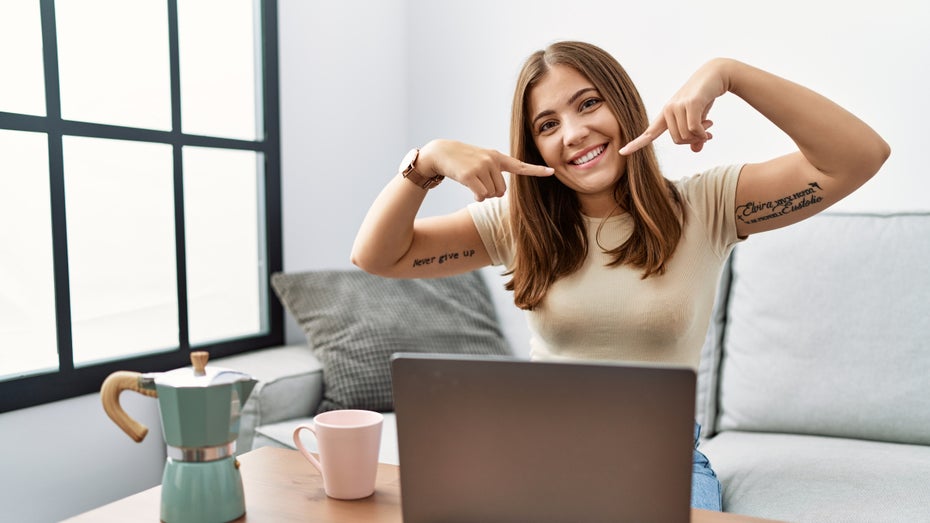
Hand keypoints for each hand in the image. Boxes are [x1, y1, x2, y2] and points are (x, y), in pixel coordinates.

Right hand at [419, 139, 553, 200]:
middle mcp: (492, 160)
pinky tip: (469, 188)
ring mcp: (482, 167)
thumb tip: (497, 194)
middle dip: (491, 192)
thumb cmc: (463, 160)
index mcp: (497, 157)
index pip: (520, 165)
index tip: (552, 172)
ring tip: (472, 182)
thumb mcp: (481, 161)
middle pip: (501, 190)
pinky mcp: (471, 175)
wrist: (441, 152)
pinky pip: (481, 195)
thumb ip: (494, 173)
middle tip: (479, 182)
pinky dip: (476, 196)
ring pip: (491, 194)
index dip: (537, 170)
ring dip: (482, 194)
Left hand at [620, 59, 730, 155]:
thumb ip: (695, 134)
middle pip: (677, 140)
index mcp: (666, 114)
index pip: (648, 132)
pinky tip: (710, 125)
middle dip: (692, 140)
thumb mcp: (699, 118)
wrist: (716, 73)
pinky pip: (694, 129)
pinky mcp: (691, 103)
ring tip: (709, 125)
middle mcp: (668, 109)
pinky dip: (703, 132)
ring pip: (686, 135)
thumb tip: (696, 150)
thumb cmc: (705, 96)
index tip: (622, 152)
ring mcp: (678, 105)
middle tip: (705, 133)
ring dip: (700, 135)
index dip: (636, 143)